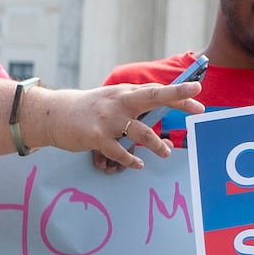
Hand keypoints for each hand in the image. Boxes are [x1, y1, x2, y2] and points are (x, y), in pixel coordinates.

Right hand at [27, 81, 200, 168]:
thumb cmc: (90, 110)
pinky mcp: (96, 137)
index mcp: (124, 93)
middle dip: (176, 98)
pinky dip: (131, 159)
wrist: (54, 114)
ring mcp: (108, 120)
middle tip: (198, 105)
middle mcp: (119, 102)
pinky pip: (119, 152)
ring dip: (157, 145)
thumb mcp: (113, 101)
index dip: (178, 93)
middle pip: (152, 98)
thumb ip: (135, 109)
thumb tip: (161, 120)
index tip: (198, 91)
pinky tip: (138, 164)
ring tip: (166, 153)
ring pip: (140, 132)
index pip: (155, 91)